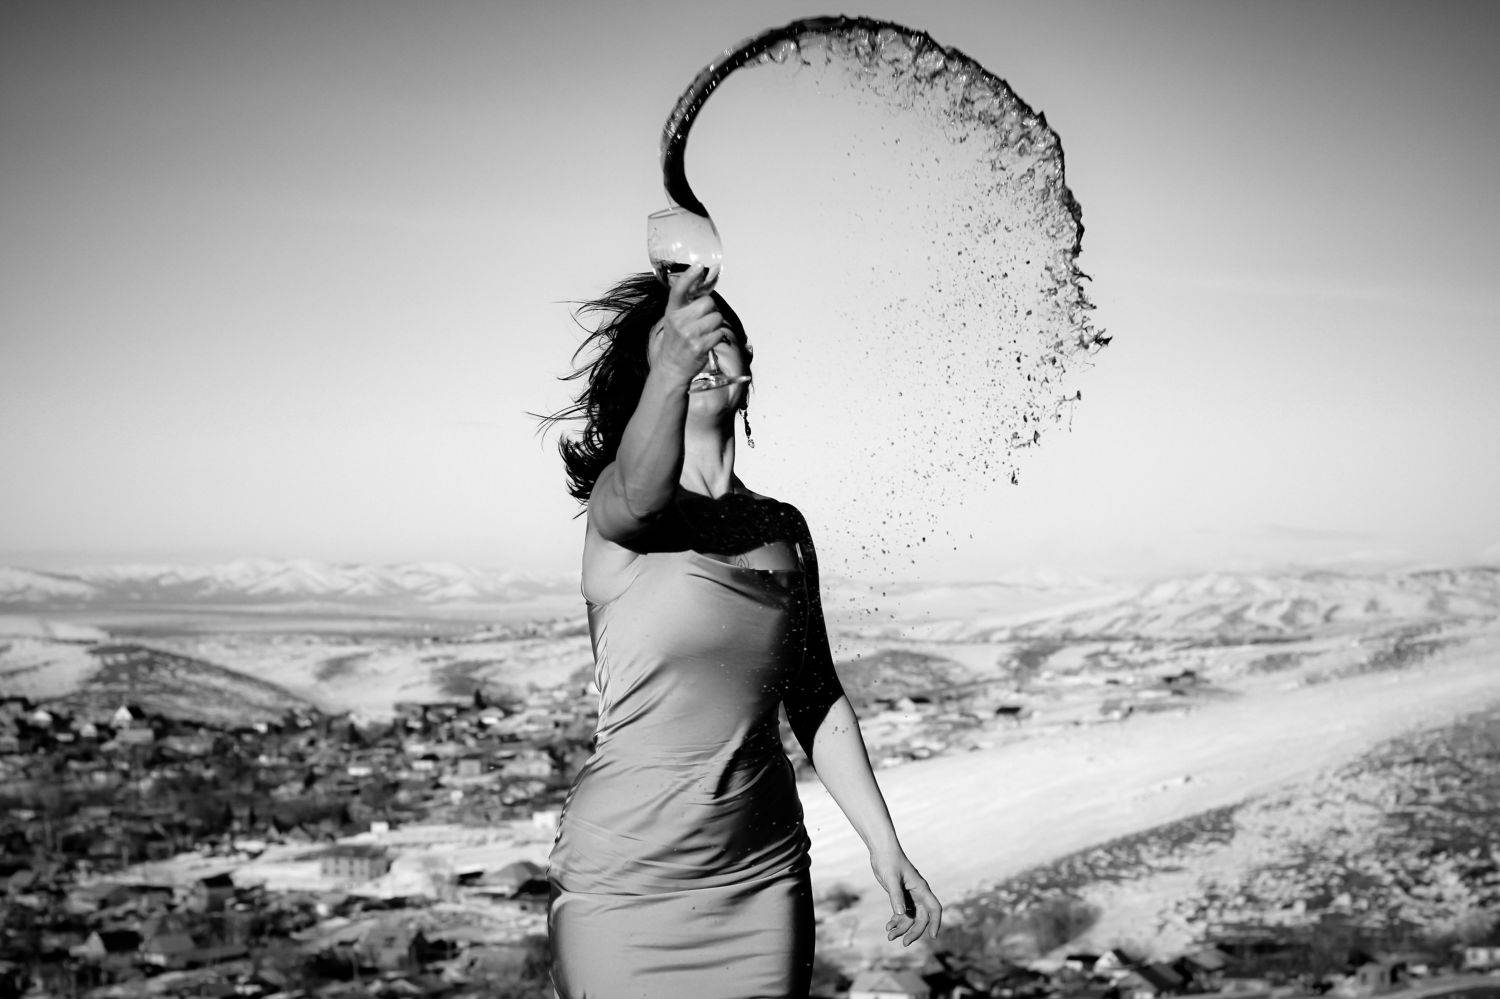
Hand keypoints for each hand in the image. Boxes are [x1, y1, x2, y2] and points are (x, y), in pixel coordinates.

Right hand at [649, 264, 724, 386]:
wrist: (671, 368)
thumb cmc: (676, 342)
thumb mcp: (674, 321)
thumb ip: (686, 306)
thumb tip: (703, 286)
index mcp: (672, 312)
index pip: (679, 289)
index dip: (690, 276)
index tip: (699, 266)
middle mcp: (679, 321)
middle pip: (708, 302)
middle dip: (710, 310)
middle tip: (703, 320)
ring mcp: (690, 334)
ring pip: (717, 317)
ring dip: (716, 324)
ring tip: (705, 333)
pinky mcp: (700, 346)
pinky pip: (720, 333)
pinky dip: (717, 337)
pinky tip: (708, 342)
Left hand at [871, 848, 940, 946]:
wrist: (881, 850)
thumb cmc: (888, 860)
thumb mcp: (891, 879)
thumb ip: (896, 895)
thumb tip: (900, 914)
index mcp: (921, 888)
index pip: (934, 909)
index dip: (936, 923)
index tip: (933, 937)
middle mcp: (918, 894)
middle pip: (922, 918)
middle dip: (914, 931)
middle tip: (904, 943)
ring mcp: (909, 896)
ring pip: (910, 917)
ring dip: (902, 928)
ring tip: (890, 936)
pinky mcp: (900, 896)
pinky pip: (902, 913)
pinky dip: (896, 921)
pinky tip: (888, 927)